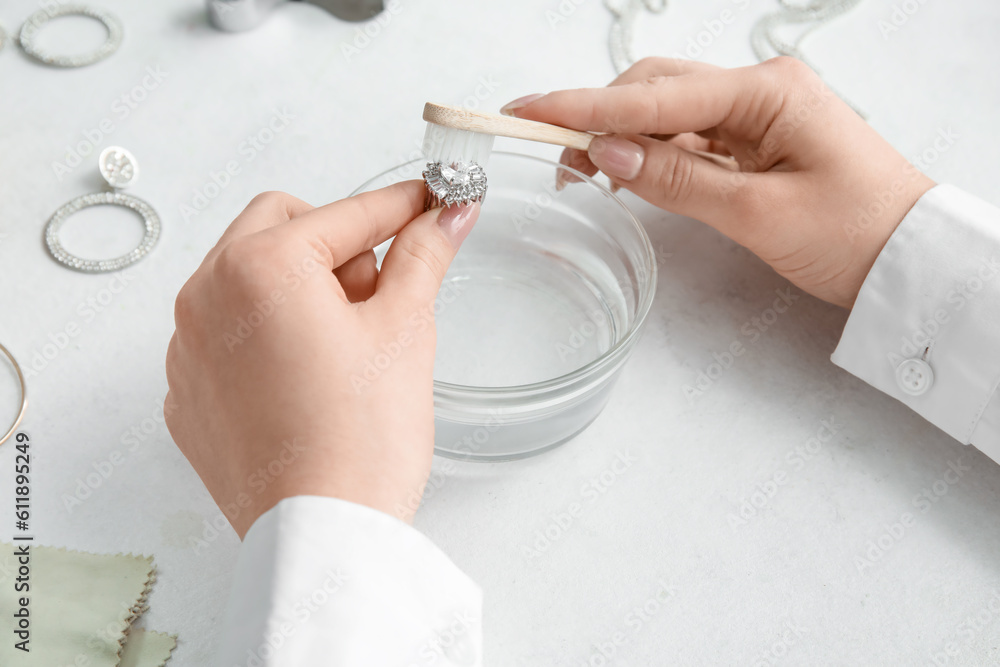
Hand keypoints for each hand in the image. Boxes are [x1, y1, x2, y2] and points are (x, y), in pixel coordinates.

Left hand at [164, 182, 477, 536]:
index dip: (400, 207)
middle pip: (280, 227)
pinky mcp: (189, 393)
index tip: (431, 204)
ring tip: (347, 344)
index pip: (346, 214)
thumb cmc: (361, 439)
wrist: (323, 534)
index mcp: (261, 267)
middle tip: (381, 289)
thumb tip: (448, 216)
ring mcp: (189, 348)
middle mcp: (207, 296)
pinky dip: (267, 333)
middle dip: (336, 243)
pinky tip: (309, 377)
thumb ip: (422, 257)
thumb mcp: (404, 330)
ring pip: (248, 277)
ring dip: (299, 286)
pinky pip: (226, 332)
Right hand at [501, 57, 934, 307]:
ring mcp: (757, 114)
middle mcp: (759, 90)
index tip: (526, 110)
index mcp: (765, 92)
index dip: (583, 107)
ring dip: (621, 137)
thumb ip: (678, 179)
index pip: (653, 97)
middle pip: (655, 91)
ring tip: (577, 169)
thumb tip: (606, 153)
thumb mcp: (758, 213)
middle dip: (596, 118)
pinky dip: (652, 153)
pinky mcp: (756, 140)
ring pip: (667, 113)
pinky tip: (625, 172)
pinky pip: (690, 137)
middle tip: (547, 153)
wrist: (909, 261)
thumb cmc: (855, 234)